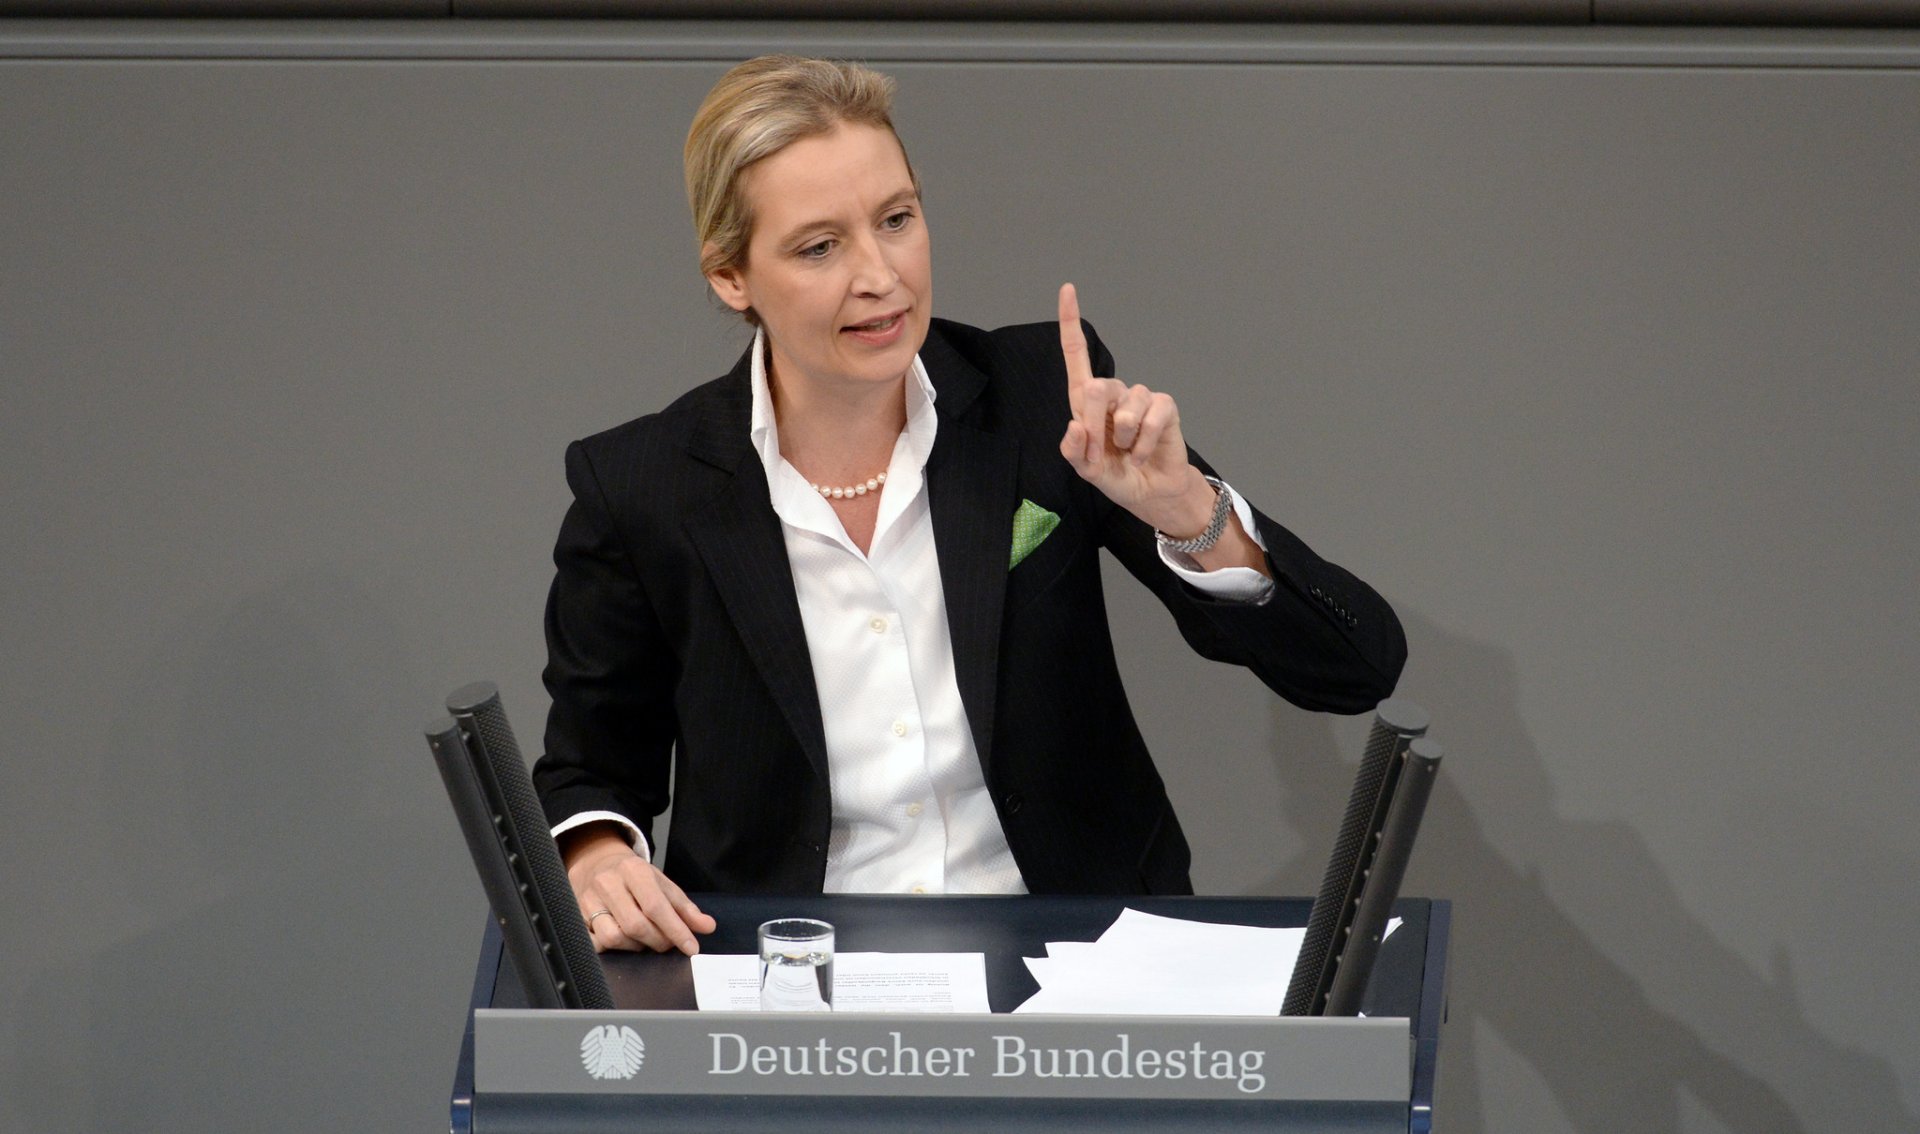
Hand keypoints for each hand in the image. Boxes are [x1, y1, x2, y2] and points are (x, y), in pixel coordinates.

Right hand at [562, 826, 715, 954]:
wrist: (595, 863)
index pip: (656, 905)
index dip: (675, 930)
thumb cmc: (633, 877)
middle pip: (635, 925)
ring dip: (635, 946)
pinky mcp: (576, 916)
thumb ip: (685, 907)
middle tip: (667, 942)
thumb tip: (707, 927)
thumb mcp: (662, 884)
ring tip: (644, 939)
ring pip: (614, 937)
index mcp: (634, 870)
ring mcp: (588, 900)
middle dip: (657, 940)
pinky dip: (613, 948)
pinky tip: (623, 941)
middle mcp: (608, 883)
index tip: (691, 947)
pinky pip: (595, 943)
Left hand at [1056, 283, 1216, 537]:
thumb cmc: (1115, 474)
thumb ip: (1074, 451)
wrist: (1148, 491)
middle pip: (1097, 388)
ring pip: (1126, 409)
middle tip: (1103, 450)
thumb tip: (1075, 426)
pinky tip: (1142, 455)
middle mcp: (1113, 393)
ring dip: (1124, 440)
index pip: (1076, 355)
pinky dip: (1143, 445)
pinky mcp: (1164, 407)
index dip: (1071, 322)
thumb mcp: (1086, 469)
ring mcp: (1140, 398)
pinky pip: (1152, 420)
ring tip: (1127, 453)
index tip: (1067, 289)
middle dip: (1095, 425)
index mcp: (1085, 401)